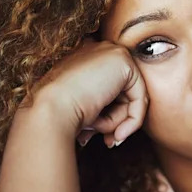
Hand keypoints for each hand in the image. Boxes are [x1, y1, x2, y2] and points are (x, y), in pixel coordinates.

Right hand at [30, 38, 148, 147]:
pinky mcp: (123, 61)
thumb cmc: (61, 115)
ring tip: (103, 133)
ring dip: (120, 122)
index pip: (110, 91)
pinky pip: (140, 98)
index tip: (105, 137)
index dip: (109, 116)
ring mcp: (111, 52)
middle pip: (124, 93)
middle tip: (109, 140)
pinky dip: (133, 120)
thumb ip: (104, 108)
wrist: (50, 112)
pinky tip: (118, 133)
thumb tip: (120, 127)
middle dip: (118, 120)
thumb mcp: (86, 109)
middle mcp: (98, 51)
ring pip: (132, 97)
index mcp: (84, 60)